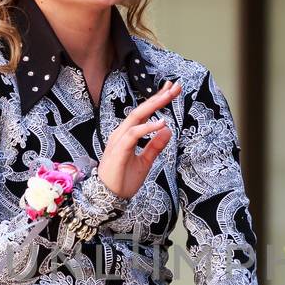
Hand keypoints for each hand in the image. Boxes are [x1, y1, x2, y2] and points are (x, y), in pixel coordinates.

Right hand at [98, 80, 179, 199]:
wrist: (109, 198)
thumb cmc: (124, 180)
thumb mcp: (146, 162)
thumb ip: (155, 146)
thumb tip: (168, 130)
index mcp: (127, 135)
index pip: (143, 113)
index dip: (157, 100)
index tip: (171, 90)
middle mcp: (121, 133)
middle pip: (141, 110)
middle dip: (158, 97)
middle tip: (174, 86)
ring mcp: (118, 141)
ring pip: (136, 117)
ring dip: (153, 106)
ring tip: (168, 96)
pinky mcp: (119, 151)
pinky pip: (133, 135)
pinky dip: (147, 127)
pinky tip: (161, 123)